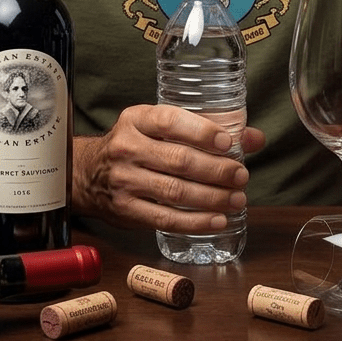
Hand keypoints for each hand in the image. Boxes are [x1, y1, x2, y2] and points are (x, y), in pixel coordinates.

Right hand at [73, 103, 264, 230]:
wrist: (88, 173)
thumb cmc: (135, 144)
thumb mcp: (160, 127)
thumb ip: (205, 129)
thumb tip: (253, 137)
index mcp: (136, 119)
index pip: (171, 121)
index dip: (202, 131)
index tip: (229, 142)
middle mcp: (127, 147)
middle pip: (178, 160)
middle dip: (216, 170)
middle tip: (241, 175)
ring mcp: (124, 180)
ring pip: (175, 192)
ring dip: (212, 198)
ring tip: (237, 198)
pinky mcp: (126, 210)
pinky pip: (166, 219)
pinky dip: (195, 222)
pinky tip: (217, 220)